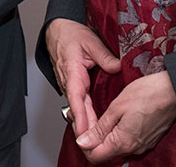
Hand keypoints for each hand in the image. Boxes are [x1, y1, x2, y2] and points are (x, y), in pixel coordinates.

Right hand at [44, 18, 119, 136]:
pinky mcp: (73, 86)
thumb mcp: (90, 41)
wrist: (58, 30)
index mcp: (72, 71)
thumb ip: (104, 56)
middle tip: (93, 145)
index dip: (81, 115)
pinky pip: (79, 103)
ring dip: (85, 124)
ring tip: (95, 141)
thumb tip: (117, 67)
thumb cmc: (71, 35)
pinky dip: (85, 116)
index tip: (85, 130)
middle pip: (77, 109)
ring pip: (78, 108)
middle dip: (84, 128)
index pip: (76, 97)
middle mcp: (69, 81)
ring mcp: (70, 85)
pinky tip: (93, 126)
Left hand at [74, 71, 175, 162]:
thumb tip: (83, 143)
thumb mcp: (117, 107)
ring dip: (106, 134)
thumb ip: (100, 128)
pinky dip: (118, 132)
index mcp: (123, 142)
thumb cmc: (148, 94)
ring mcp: (142, 145)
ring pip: (116, 147)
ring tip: (102, 115)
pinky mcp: (148, 139)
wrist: (174, 91)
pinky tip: (117, 117)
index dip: (83, 143)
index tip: (80, 127)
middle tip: (88, 118)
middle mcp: (133, 149)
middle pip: (105, 152)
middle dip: (93, 138)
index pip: (94, 156)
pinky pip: (128, 141)